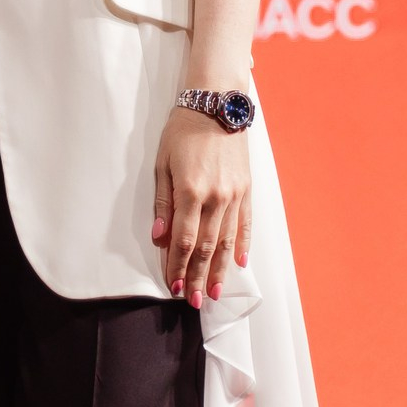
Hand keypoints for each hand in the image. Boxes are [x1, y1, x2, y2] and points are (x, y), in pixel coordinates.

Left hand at [151, 103, 251, 305]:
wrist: (217, 104)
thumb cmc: (183, 130)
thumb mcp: (162, 162)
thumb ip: (162, 202)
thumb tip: (159, 238)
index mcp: (190, 191)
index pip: (183, 240)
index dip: (177, 266)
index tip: (173, 287)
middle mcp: (215, 197)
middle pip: (206, 248)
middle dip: (197, 277)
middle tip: (193, 302)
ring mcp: (234, 195)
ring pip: (227, 242)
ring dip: (220, 271)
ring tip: (214, 293)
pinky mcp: (247, 189)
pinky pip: (245, 224)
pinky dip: (242, 246)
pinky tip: (239, 264)